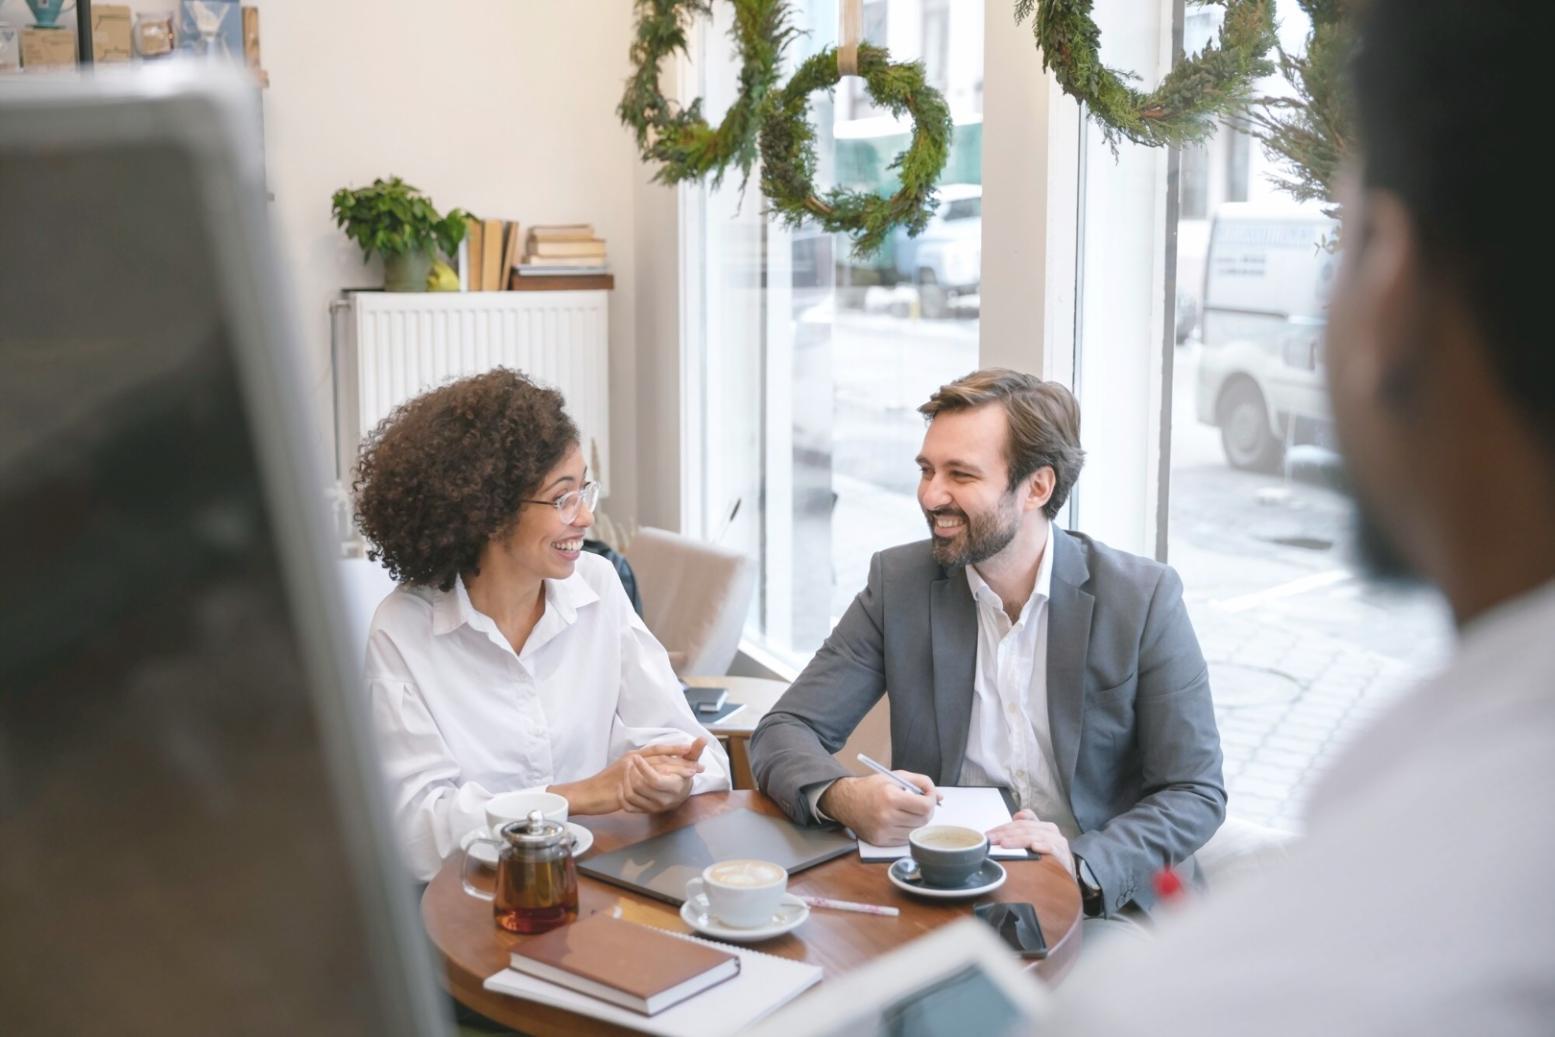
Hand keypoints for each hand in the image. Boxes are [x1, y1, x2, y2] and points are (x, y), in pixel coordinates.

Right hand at [550, 739, 705, 814]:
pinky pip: (646, 781)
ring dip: (677, 770)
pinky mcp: (625, 782)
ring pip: (658, 766)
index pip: (658, 749)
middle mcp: (632, 759)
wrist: (586, 794)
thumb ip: (638, 770)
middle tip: (700, 765)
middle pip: (662, 757)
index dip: (675, 749)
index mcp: (632, 756)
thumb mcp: (622, 774)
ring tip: (693, 773)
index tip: (693, 750)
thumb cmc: (604, 787)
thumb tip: (652, 771)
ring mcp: (629, 770)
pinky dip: (663, 782)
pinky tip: (673, 785)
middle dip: (682, 760)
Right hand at [818, 771, 939, 844]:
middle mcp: (886, 816)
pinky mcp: (880, 841)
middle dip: (927, 811)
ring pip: (915, 831)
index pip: (925, 806)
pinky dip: (907, 830)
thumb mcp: (895, 776)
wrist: (846, 801)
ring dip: (917, 821)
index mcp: (891, 797)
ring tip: (909, 811)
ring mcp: (883, 831)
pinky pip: (904, 839)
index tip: (929, 796)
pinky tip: (900, 820)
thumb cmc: (872, 787)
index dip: (931, 800)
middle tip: (922, 804)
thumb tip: (940, 796)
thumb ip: (920, 782)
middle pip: (923, 820)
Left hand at [986, 809, 1074, 877]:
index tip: (989, 834)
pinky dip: (1041, 845)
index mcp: (1042, 825)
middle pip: (1024, 828)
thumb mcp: (1036, 843)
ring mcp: (1057, 841)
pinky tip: (1033, 847)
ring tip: (1004, 844)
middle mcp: (1050, 830)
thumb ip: (1025, 830)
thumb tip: (1014, 817)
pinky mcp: (1062, 853)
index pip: (1020, 821)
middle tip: (991, 840)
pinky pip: (1050, 847)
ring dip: (1017, 839)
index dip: (1004, 826)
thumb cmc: (1050, 859)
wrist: (1068, 876)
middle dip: (1005, 833)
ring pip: (1033, 836)